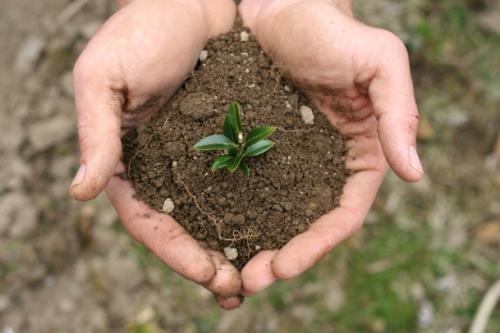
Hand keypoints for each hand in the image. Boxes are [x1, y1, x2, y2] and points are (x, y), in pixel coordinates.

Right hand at [70, 0, 242, 308]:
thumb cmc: (144, 30)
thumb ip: (96, 133)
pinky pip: (249, 182)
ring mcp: (203, 157)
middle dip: (210, 262)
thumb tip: (81, 192)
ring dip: (238, 248)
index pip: (149, 219)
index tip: (207, 274)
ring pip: (220, 214)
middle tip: (238, 289)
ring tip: (262, 275)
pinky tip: (280, 230)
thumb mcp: (104, 76)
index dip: (175, 251)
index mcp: (130, 160)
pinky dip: (262, 211)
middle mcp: (168, 166)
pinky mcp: (235, 141)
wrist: (197, 0)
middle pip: (186, 228)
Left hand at [239, 0, 423, 293]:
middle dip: (282, 258)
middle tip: (249, 282)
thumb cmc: (331, 29)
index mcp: (359, 154)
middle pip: (307, 224)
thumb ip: (399, 113)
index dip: (318, 245)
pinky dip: (235, 214)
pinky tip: (212, 230)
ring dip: (255, 245)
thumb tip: (414, 172)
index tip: (285, 266)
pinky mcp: (257, 148)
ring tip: (228, 271)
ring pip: (275, 215)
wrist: (279, 6)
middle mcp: (324, 164)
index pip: (344, 214)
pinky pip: (246, 188)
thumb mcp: (378, 61)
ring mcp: (289, 159)